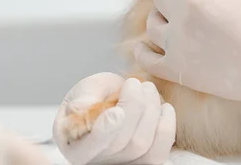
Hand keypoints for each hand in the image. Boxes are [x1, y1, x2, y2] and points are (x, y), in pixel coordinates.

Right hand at [52, 73, 175, 164]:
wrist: (113, 100)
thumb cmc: (96, 96)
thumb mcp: (85, 90)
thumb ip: (84, 96)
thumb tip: (81, 107)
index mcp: (74, 145)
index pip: (85, 149)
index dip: (104, 131)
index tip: (117, 111)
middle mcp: (96, 160)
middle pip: (119, 143)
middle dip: (133, 108)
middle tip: (134, 83)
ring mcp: (121, 163)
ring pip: (141, 146)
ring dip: (150, 112)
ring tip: (147, 88)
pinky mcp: (143, 161)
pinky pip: (158, 154)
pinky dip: (166, 129)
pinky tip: (165, 108)